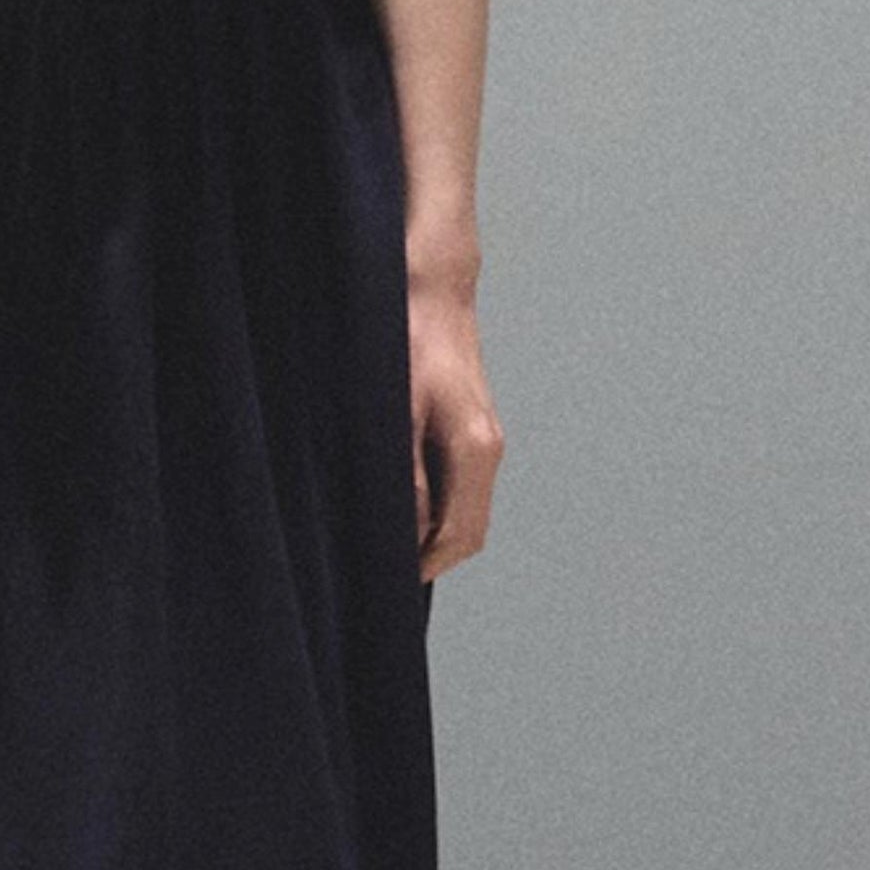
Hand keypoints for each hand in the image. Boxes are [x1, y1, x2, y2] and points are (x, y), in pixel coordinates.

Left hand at [408, 283, 503, 580]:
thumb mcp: (396, 409)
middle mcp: (487, 450)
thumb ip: (405, 473)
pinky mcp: (470, 426)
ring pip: (464, 510)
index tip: (386, 582)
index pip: (458, 536)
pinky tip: (397, 499)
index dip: (423, 566)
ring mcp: (482, 439)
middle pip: (468, 532)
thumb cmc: (408, 338)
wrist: (430, 287)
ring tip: (382, 539)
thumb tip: (406, 527)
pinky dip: (433, 505)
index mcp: (475, 450)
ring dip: (430, 532)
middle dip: (429, 557)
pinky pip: (457, 485)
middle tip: (381, 570)